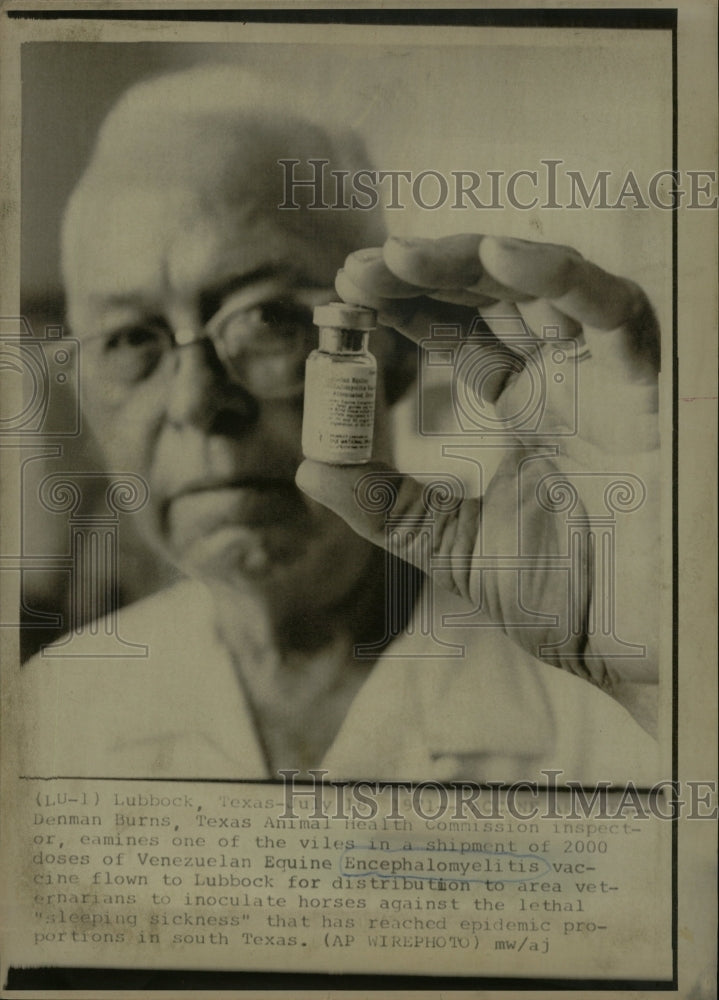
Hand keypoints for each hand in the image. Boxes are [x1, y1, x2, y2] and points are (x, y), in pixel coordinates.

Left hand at [296, 234, 660, 734]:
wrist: (634, 644)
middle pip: (492, 295)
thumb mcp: (454, 547)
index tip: (345, 296)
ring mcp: (607, 374)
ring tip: (397, 259)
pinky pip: (613, 307)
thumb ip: (386, 508)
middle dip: (423, 275)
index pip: (460, 332)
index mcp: (528, 407)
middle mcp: (566, 377)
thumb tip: (308, 469)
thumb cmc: (565, 599)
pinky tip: (495, 255)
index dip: (406, 306)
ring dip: (471, 261)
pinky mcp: (651, 381)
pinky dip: (559, 275)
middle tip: (355, 274)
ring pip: (544, 283)